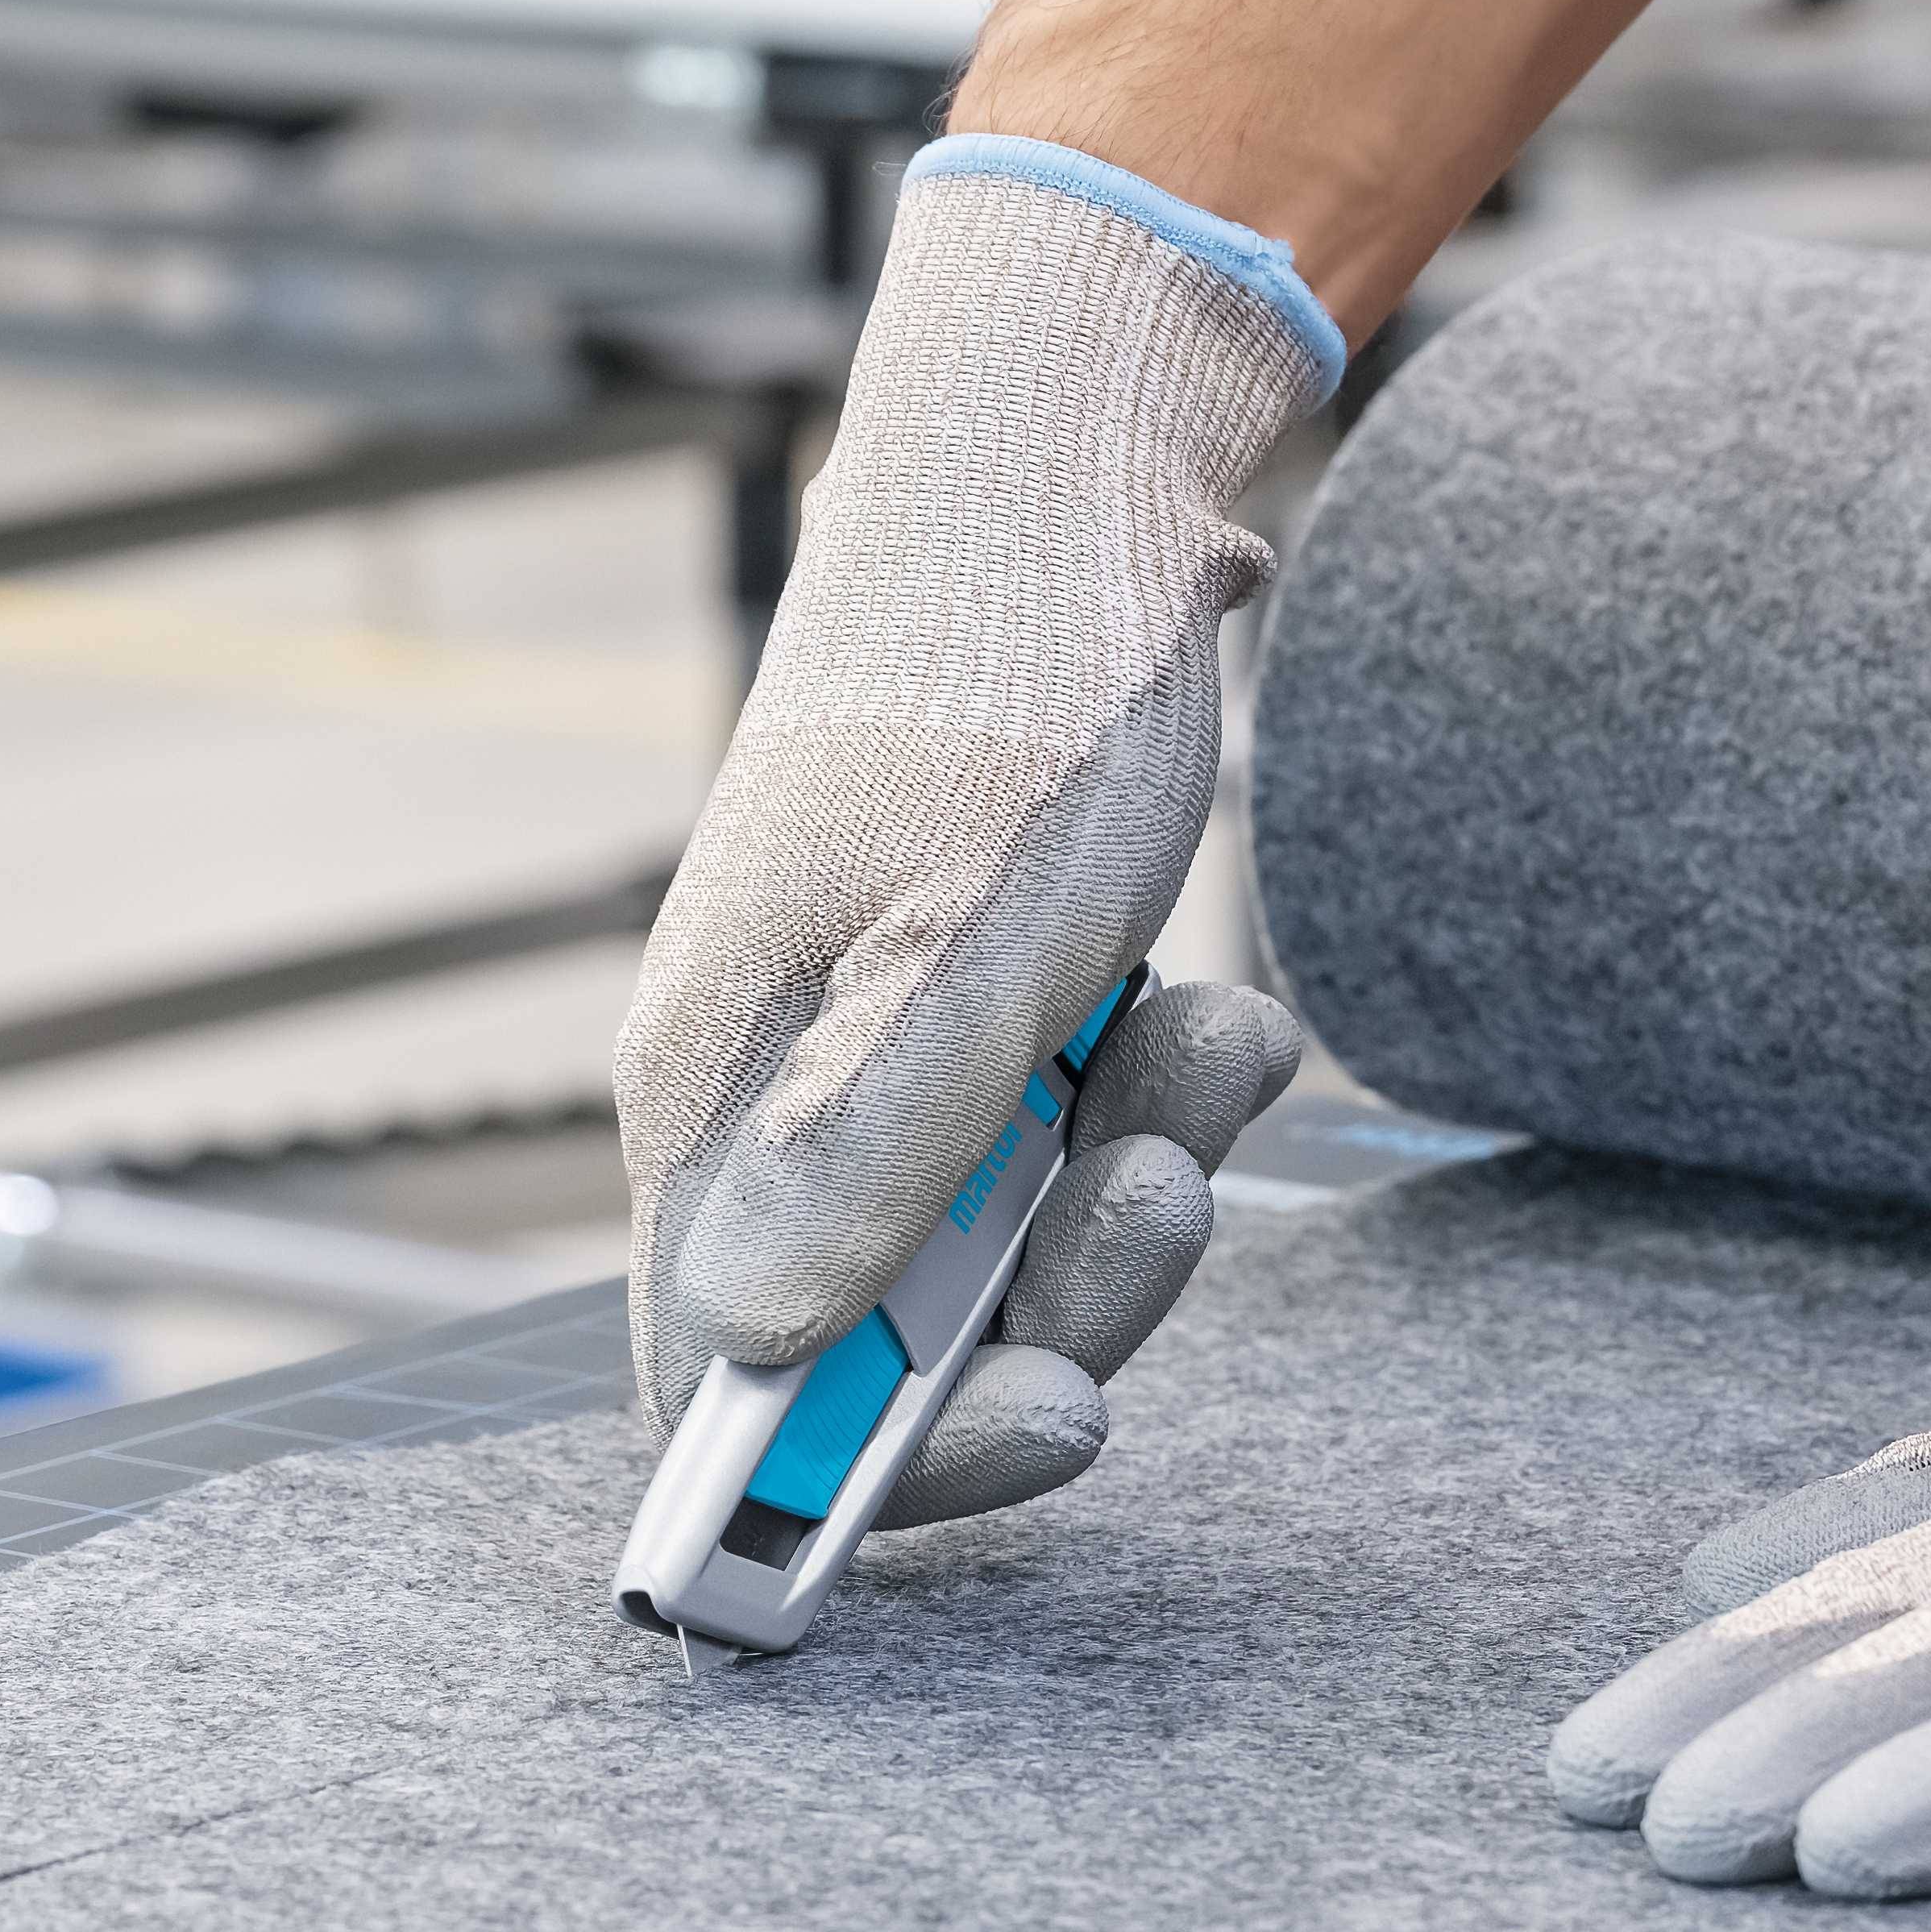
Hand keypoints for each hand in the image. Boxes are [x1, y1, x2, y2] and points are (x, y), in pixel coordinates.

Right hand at [619, 143, 1326, 1523]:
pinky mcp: (987, 1019)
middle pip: (898, 1346)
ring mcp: (883, 1063)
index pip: (726, 1382)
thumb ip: (866, 1163)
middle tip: (1170, 1197)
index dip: (872, 1465)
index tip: (1057, 1427)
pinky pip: (1076, 1144)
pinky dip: (1163, 1101)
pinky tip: (1220, 1012)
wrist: (1071, 466)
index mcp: (710, 1102)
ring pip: (1014, 1251)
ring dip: (1142, 1184)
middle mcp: (777, 1105)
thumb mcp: (961, 944)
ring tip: (1212, 1046)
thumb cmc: (996, 684)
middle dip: (1068, 1301)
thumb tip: (752, 1361)